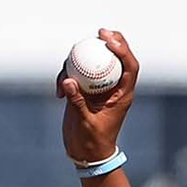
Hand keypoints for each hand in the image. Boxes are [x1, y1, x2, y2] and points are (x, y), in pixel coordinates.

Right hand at [57, 28, 138, 164]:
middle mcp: (113, 87)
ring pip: (94, 63)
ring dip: (79, 60)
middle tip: (98, 32)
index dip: (123, 50)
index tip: (110, 41)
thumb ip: (77, 102)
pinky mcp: (85, 90)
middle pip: (116, 58)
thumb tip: (68, 82)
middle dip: (110, 41)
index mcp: (122, 94)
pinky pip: (77, 74)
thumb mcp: (85, 123)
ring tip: (66, 70)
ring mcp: (99, 87)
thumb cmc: (92, 142)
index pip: (129, 67)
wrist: (86, 154)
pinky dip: (66, 77)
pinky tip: (58, 90)